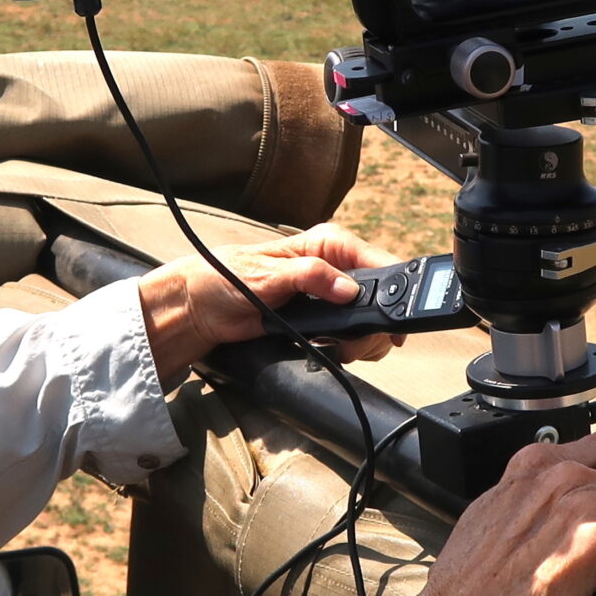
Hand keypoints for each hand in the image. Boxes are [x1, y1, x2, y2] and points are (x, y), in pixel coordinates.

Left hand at [137, 223, 402, 381]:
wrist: (201, 309)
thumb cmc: (226, 279)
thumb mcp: (268, 274)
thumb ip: (311, 276)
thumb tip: (347, 288)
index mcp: (327, 245)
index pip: (376, 259)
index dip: (393, 286)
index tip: (393, 313)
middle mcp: (334, 268)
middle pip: (381, 295)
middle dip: (375, 323)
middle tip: (358, 340)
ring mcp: (329, 296)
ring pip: (369, 320)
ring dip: (362, 339)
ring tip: (341, 348)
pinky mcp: (321, 320)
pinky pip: (351, 336)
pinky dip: (350, 348)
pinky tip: (334, 350)